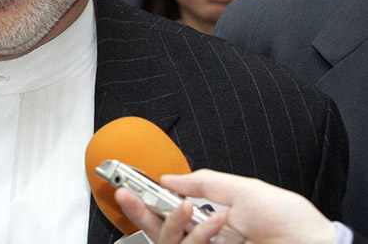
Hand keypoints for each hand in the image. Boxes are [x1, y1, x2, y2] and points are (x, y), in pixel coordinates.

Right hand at [115, 169, 337, 243]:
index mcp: (213, 219)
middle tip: (126, 195)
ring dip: (174, 223)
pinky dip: (197, 235)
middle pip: (161, 231)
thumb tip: (170, 177)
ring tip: (192, 208)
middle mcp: (208, 239)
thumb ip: (204, 183)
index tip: (129, 186)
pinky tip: (215, 224)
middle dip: (140, 212)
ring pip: (169, 243)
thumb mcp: (244, 190)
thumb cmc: (288, 220)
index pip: (170, 211)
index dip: (148, 199)